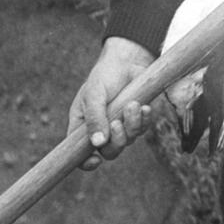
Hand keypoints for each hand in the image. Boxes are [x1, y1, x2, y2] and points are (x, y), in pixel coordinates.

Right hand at [67, 37, 155, 168]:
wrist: (128, 61)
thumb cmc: (105, 76)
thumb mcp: (94, 94)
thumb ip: (94, 118)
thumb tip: (97, 143)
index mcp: (83, 126)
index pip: (80, 153)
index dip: (85, 163)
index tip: (94, 160)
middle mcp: (102, 130)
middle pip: (109, 152)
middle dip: (116, 141)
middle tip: (117, 122)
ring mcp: (121, 127)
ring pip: (128, 141)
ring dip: (131, 125)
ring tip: (132, 105)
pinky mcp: (138, 120)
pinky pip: (142, 129)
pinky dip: (144, 119)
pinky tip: (143, 106)